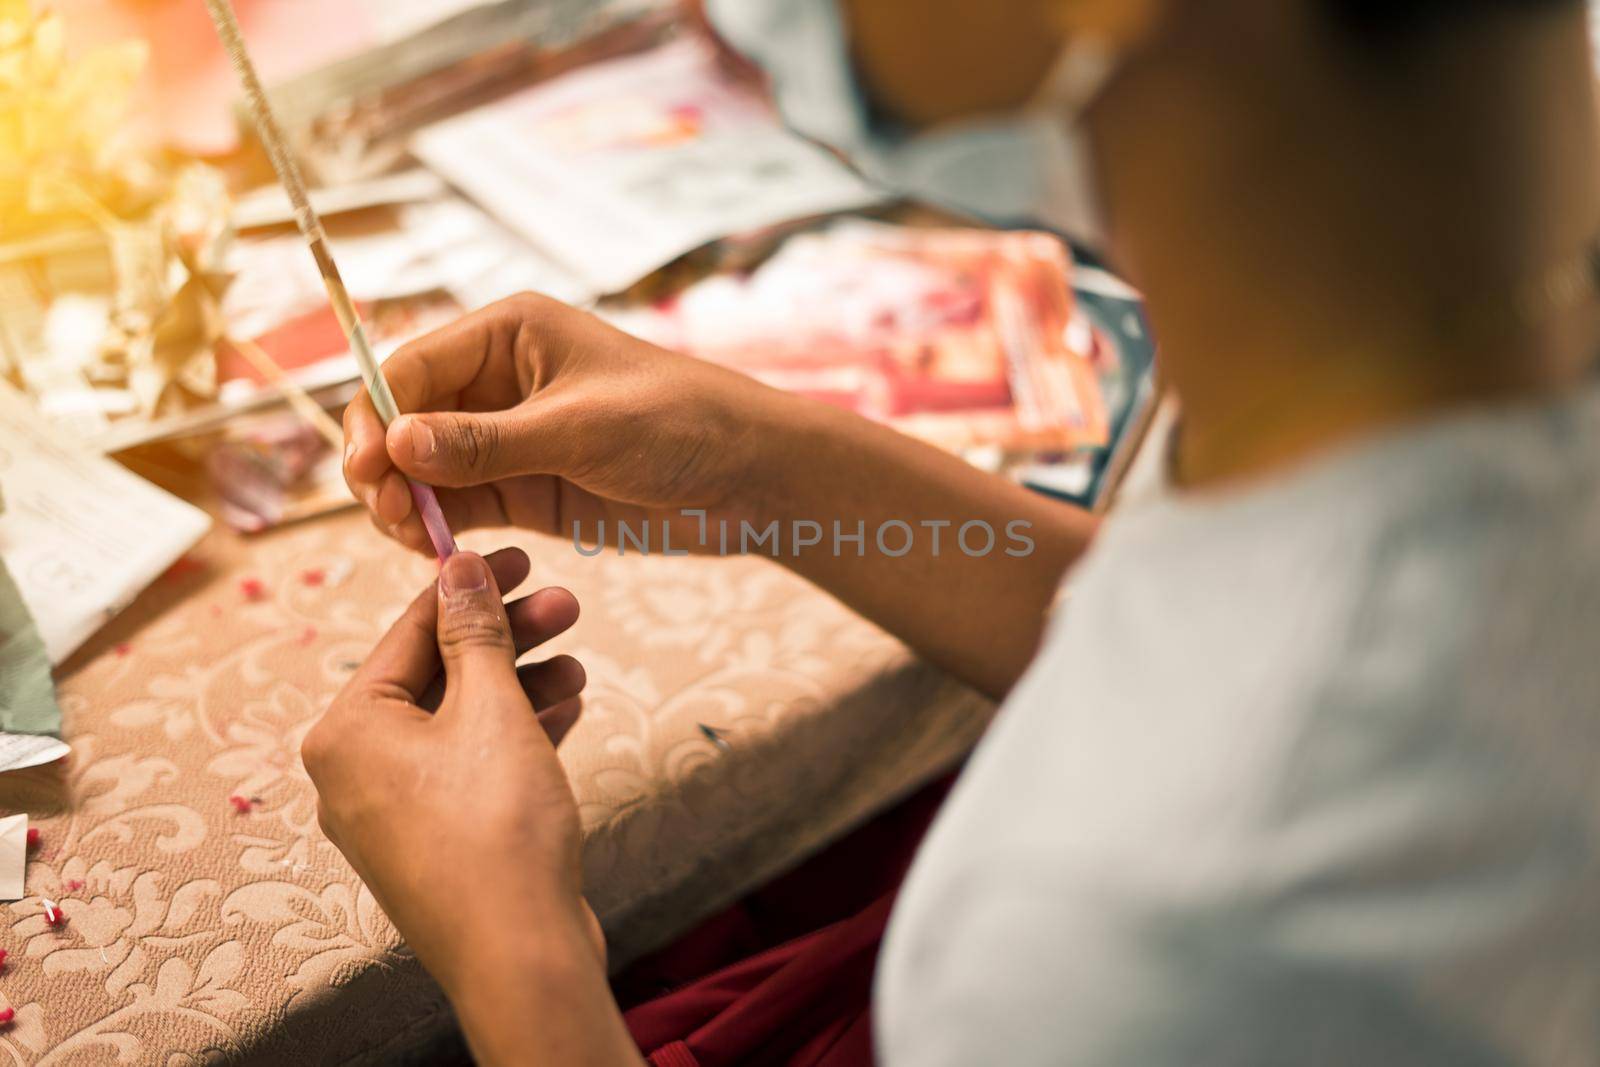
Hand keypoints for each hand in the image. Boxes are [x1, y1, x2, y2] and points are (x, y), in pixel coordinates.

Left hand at [301, 549, 599, 993]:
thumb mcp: (491, 708)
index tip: (518, 555)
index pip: (408, 631)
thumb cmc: (496, 830)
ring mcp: (393, 811)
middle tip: (564, 603)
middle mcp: (354, 769)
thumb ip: (475, 631)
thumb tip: (459, 565)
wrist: (520, 953)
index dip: (470, 585)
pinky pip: (469, 765)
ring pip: (459, 721)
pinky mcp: (434, 839)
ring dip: (519, 684)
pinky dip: (514, 734)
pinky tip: (565, 708)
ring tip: (577, 659)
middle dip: (506, 638)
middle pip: (437, 675)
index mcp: (347, 730)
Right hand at [343, 293, 784, 554]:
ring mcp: (507, 439)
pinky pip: (458, 505)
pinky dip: (436, 527)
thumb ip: (486, 442)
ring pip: (422, 469)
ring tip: (413, 538)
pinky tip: (433, 551)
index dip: (376, 417)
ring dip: (403, 501)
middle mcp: (497, 381)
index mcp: (508, 334)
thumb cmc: (679, 422)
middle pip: (403, 420)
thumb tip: (395, 445)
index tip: (368, 470)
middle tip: (391, 515)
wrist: (750, 477)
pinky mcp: (525, 489)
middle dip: (383, 465)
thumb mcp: (580, 428)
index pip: (411, 369)